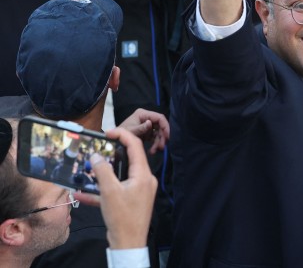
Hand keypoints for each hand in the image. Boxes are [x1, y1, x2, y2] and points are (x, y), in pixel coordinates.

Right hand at [76, 127, 157, 249]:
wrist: (128, 244)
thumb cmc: (123, 218)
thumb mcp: (109, 192)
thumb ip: (103, 172)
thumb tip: (97, 157)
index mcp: (143, 175)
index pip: (135, 146)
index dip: (122, 135)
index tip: (108, 132)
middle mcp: (144, 180)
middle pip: (129, 159)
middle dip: (112, 154)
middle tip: (97, 149)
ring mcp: (139, 190)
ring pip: (121, 175)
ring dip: (105, 173)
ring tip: (89, 169)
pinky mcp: (132, 200)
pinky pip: (117, 189)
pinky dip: (103, 190)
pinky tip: (84, 193)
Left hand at [118, 108, 169, 153]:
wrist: (112, 140)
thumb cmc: (120, 133)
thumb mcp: (130, 131)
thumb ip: (140, 128)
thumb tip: (150, 123)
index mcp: (143, 114)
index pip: (159, 117)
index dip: (165, 126)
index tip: (167, 137)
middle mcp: (146, 118)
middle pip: (160, 126)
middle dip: (162, 137)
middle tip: (162, 147)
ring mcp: (146, 126)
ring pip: (158, 133)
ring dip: (158, 142)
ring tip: (155, 151)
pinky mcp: (146, 133)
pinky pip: (154, 138)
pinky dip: (154, 144)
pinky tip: (152, 151)